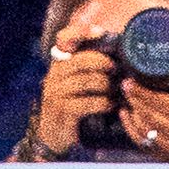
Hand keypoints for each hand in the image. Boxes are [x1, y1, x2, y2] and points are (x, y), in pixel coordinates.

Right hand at [35, 40, 116, 157]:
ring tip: (116, 90)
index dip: (81, 32)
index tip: (101, 32)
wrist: (53, 135)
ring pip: (85, 81)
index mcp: (58, 63)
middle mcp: (54, 74)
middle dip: (101, 61)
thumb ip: (88, 66)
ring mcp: (56, 93)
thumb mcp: (76, 82)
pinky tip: (110, 105)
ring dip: (105, 85)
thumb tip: (116, 52)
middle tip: (116, 67)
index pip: (64, 39)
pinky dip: (102, 103)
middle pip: (79, 60)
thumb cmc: (72, 104)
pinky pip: (86, 103)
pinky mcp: (62, 110)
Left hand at [121, 56, 168, 163]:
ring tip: (128, 96)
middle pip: (149, 114)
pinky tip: (126, 114)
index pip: (162, 103)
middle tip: (126, 84)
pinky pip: (141, 141)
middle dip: (135, 98)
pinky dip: (130, 127)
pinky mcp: (162, 154)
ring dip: (132, 111)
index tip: (133, 80)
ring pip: (143, 128)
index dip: (144, 92)